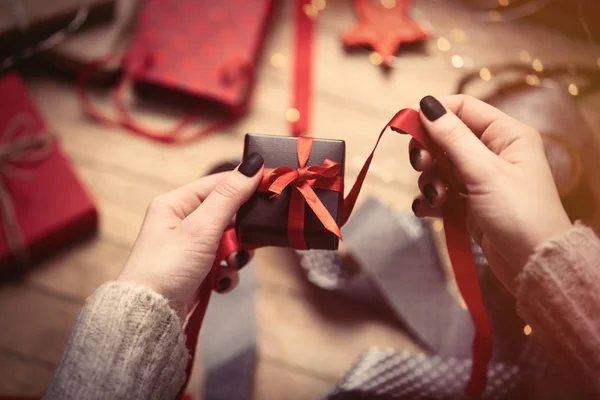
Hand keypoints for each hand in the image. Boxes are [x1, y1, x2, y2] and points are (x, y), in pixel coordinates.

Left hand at [118, 154, 263, 317]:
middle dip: (240, 231)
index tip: (272, 184)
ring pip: (230, 240)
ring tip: (230, 265)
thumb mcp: (201, 228)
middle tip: (246, 239)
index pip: (218, 183)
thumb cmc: (167, 268)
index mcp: (175, 204)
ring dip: (236, 255)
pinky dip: (228, 273)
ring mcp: (190, 247)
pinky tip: (221, 282)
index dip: (245, 184)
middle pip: (228, 214)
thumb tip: (253, 164)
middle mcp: (181, 222)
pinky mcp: (197, 269)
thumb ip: (229, 196)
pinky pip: (224, 263)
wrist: (152, 317)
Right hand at [409, 95, 571, 293]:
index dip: (434, 114)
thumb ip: (453, 137)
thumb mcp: (484, 171)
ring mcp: (480, 178)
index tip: (408, 127)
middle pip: (446, 138)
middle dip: (429, 153)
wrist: (532, 265)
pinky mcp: (469, 203)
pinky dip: (431, 200)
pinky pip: (440, 192)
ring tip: (438, 199)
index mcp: (506, 135)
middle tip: (422, 165)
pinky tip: (430, 211)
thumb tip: (427, 104)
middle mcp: (493, 152)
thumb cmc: (518, 213)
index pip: (463, 108)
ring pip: (439, 167)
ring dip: (430, 181)